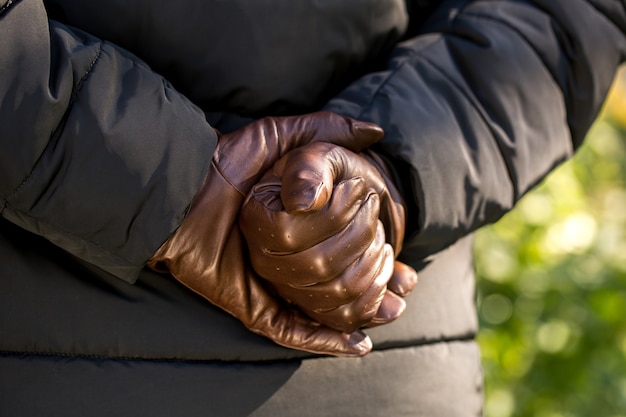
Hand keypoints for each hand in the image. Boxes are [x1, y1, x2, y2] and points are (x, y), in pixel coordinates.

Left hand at [147, 112, 386, 356]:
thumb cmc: (229, 162)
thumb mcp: (282, 137)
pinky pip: (293, 331)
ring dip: (361, 312)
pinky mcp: (255, 305)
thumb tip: (376, 132)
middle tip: (404, 288)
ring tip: (391, 308)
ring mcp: (274, 285)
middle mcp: (291, 259)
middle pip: (344, 284)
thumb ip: (328, 129)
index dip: (382, 259)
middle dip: (378, 288)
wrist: (182, 190)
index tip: (407, 265)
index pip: (350, 251)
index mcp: (301, 229)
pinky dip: (325, 340)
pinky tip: (357, 341)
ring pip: (326, 309)